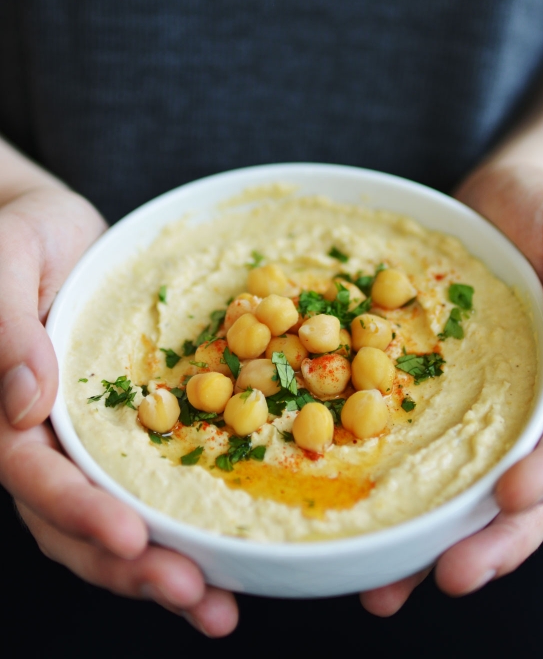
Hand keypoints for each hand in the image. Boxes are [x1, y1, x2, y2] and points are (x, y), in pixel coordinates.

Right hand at [0, 185, 237, 636]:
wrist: (49, 226)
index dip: (80, 511)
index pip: (35, 476)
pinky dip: (188, 516)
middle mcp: (46, 438)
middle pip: (76, 524)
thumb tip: (25, 402)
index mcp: (6, 410)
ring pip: (117, 517)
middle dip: (133, 568)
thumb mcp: (6, 260)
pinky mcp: (132, 422)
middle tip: (196, 595)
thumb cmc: (18, 235)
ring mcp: (89, 437)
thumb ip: (8, 329)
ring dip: (164, 565)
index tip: (131, 540)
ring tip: (219, 605)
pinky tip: (232, 544)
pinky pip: (156, 477)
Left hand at [361, 163, 542, 614]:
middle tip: (449, 574)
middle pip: (527, 489)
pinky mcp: (438, 397)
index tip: (512, 496)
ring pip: (469, 489)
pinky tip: (356, 528)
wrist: (504, 200)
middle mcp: (537, 405)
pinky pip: (419, 451)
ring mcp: (488, 408)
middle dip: (493, 539)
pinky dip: (393, 492)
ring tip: (387, 589)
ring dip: (434, 542)